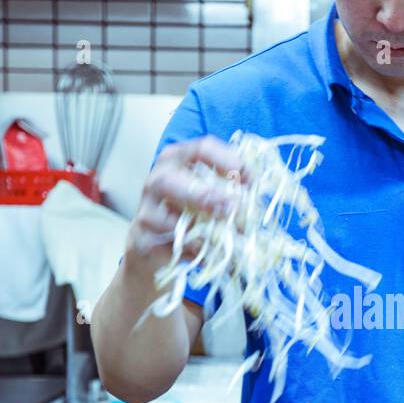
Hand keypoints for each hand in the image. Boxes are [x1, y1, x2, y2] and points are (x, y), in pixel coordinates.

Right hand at [127, 135, 245, 274]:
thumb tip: (260, 193)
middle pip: (170, 181)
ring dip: (203, 231)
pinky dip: (195, 251)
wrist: (155, 249)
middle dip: (203, 195)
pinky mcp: (143, 241)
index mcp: (177, 159)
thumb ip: (231, 189)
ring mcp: (146, 211)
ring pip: (169, 219)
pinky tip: (211, 254)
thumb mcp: (209, 195)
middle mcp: (157, 180)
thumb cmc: (188, 213)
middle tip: (232, 208)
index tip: (250, 178)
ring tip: (228, 238)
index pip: (201, 148)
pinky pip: (170, 246)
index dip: (228, 161)